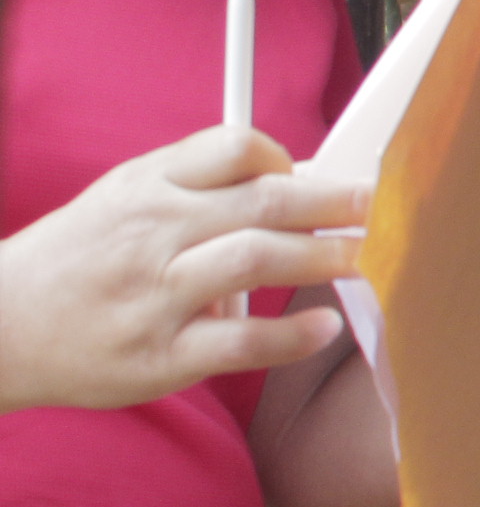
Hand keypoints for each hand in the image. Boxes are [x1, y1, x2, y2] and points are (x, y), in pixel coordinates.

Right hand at [0, 127, 366, 413]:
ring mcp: (155, 296)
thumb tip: (291, 178)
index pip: (234, 149)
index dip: (288, 158)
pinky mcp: (159, 357)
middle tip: (378, 209)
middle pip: (264, 202)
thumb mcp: (121, 198)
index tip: (322, 176)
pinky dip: (290, 336)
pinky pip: (239, 342)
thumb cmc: (76, 259)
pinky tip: (324, 328)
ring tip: (364, 259)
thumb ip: (196, 184)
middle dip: (334, 203)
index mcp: (146, 187)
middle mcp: (152, 234)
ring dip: (323, 257)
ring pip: (255, 260)